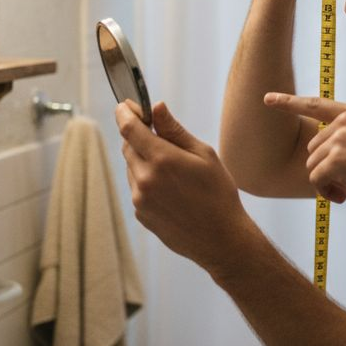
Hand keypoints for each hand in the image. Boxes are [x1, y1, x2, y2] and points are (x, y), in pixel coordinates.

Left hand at [116, 100, 256, 273]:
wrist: (221, 239)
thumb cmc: (219, 194)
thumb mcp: (203, 155)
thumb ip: (175, 130)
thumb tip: (156, 107)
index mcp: (162, 160)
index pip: (129, 128)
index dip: (124, 113)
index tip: (125, 106)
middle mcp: (145, 179)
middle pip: (127, 147)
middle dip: (138, 136)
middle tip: (156, 134)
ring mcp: (140, 199)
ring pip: (131, 168)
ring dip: (143, 160)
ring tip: (173, 170)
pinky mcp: (140, 214)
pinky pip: (136, 188)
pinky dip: (146, 181)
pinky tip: (171, 190)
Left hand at [264, 92, 345, 211]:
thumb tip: (322, 167)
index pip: (316, 105)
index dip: (289, 102)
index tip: (267, 98)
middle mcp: (345, 121)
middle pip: (314, 149)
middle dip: (326, 170)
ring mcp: (339, 137)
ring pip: (313, 166)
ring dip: (327, 184)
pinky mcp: (336, 158)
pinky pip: (316, 180)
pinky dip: (326, 193)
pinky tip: (344, 197)